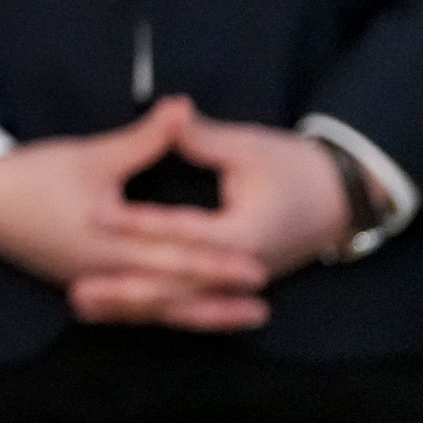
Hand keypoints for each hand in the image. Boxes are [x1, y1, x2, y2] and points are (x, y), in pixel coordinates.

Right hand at [0, 96, 269, 330]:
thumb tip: (183, 108)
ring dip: (198, 314)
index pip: (174, 256)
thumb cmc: (32, 175)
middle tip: (262, 307)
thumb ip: (144, 140)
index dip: (218, 264)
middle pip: (171, 292)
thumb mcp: (91, 155)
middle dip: (218, 299)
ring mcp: (93, 283)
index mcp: (109, 241)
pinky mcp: (83, 283)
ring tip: (238, 318)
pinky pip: (133, 308)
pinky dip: (164, 312)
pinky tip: (184, 314)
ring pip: (155, 308)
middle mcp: (105, 272)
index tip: (257, 268)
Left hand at [90, 104, 353, 307]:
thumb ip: (202, 138)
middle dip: (126, 290)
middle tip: (76, 292)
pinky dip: (151, 307)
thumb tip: (171, 111)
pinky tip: (115, 310)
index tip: (95, 214)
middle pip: (176, 286)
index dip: (138, 223)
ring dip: (132, 307)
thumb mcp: (250, 146)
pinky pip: (187, 303)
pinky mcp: (232, 286)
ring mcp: (238, 284)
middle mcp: (241, 270)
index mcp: (245, 235)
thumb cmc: (298, 168)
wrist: (346, 198)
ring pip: (178, 303)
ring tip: (82, 306)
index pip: (183, 233)